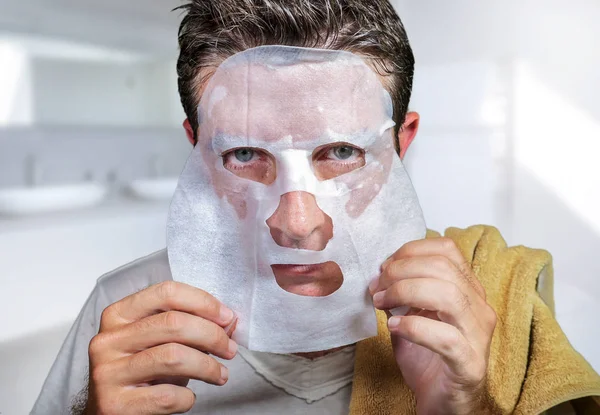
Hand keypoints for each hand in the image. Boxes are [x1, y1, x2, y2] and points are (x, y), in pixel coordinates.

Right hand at [85, 281, 237, 414]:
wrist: (110, 413)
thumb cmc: (140, 373)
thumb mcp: (158, 342)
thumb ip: (188, 326)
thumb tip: (229, 321)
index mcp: (118, 315)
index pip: (166, 293)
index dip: (203, 302)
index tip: (226, 316)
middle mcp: (107, 340)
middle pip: (173, 323)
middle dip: (212, 335)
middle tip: (229, 348)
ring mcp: (108, 373)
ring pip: (173, 357)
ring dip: (207, 366)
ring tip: (220, 374)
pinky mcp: (115, 405)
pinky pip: (167, 395)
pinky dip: (187, 397)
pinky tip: (189, 397)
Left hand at [370, 238, 496, 414]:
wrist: (444, 404)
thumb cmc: (429, 358)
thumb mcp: (411, 316)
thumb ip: (400, 294)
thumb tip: (378, 276)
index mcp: (468, 290)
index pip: (446, 250)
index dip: (410, 251)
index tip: (384, 267)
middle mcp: (479, 308)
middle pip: (442, 268)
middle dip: (400, 271)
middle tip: (377, 287)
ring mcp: (478, 336)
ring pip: (448, 295)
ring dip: (404, 293)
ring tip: (382, 304)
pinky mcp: (470, 364)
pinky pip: (445, 338)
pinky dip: (413, 327)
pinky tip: (394, 328)